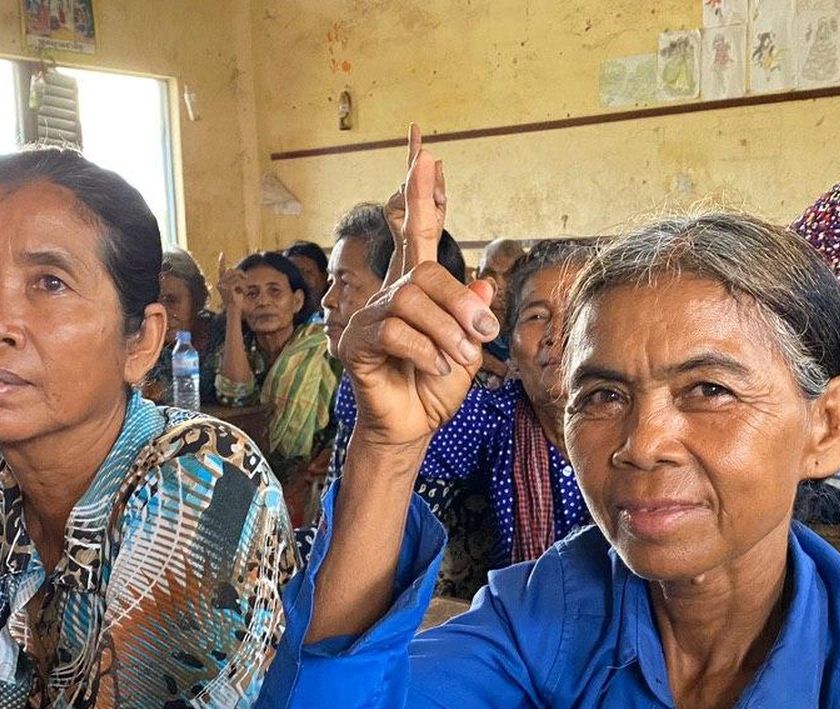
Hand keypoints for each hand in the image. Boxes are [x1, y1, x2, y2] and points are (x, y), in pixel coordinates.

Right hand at [215, 252, 246, 312]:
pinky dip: (242, 285)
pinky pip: (237, 281)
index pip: (221, 269)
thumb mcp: (237, 288)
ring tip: (244, 288)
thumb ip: (237, 280)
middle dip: (240, 273)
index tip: (223, 253)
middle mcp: (219, 282)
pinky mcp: (227, 288)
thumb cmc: (236, 300)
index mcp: (221, 282)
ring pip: (235, 274)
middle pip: (231, 270)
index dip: (222, 261)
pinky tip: (244, 291)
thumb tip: (242, 275)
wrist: (234, 309)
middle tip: (246, 279)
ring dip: (242, 280)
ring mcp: (222, 285)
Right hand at [341, 126, 495, 448]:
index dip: (420, 192)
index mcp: (418, 289)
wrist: (410, 428)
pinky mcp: (355, 341)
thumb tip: (485, 285)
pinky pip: (394, 331)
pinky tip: (434, 369)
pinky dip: (425, 351)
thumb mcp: (467, 350)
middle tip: (483, 336)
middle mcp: (390, 293)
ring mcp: (369, 315)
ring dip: (446, 332)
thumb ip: (473, 318)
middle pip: (425, 271)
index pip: (418, 231)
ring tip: (458, 360)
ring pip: (411, 300)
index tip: (424, 149)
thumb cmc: (434, 387)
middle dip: (460, 303)